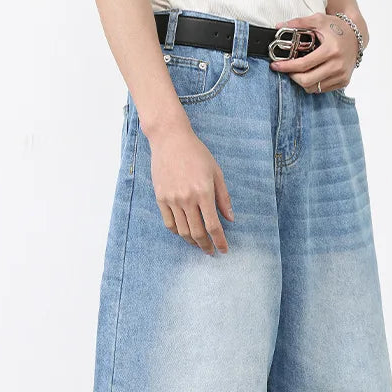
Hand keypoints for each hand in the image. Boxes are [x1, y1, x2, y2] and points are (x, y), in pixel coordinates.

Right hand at [149, 122, 232, 254]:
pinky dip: (177, 232)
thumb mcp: (216, 172)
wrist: (170, 139)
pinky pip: (169, 223)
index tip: (224, 250)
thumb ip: (223, 197)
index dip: (220, 241)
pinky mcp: (161, 198)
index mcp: (204, 192)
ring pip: (182, 231)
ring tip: (198, 244)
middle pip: (197, 233)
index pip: (213, 226)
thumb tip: (230, 219)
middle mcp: (187, 199)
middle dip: (206, 246)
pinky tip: (184, 233)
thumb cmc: (196, 154)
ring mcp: (172, 199)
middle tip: (211, 251)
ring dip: (192, 242)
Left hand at [269, 12, 363, 93]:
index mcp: (331, 50)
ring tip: (298, 72)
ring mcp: (342, 75)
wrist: (357, 36)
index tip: (275, 66)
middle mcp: (338, 65)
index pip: (304, 65)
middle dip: (292, 77)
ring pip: (313, 88)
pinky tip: (310, 74)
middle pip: (307, 80)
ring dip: (302, 82)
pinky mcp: (344, 82)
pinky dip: (313, 84)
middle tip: (286, 70)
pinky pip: (322, 89)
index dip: (287, 67)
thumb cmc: (336, 27)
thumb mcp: (318, 20)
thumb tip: (278, 26)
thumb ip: (298, 22)